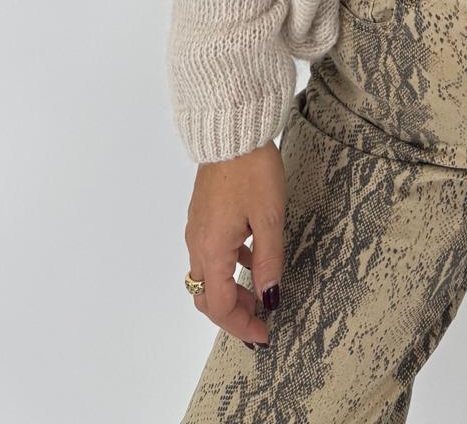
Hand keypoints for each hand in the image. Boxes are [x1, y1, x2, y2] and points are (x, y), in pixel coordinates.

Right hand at [184, 140, 285, 348]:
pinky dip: (229, 267)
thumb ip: (269, 261)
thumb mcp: (270, 219)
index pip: (220, 306)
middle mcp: (197, 244)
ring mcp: (197, 228)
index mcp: (211, 250)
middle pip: (208, 296)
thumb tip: (269, 297)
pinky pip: (211, 253)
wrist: (232, 130)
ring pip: (208, 275)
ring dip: (232, 291)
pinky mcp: (203, 215)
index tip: (263, 335)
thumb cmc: (252, 171)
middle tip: (262, 321)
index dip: (241, 326)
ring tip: (260, 294)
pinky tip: (251, 258)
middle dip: (234, 314)